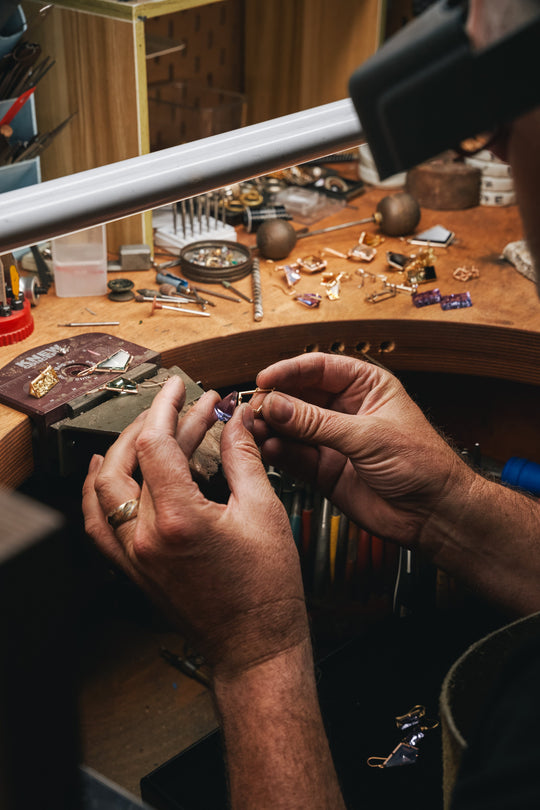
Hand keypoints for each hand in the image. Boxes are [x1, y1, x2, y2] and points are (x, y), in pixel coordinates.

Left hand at [82, 376, 308, 675]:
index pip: (155, 444)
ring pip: (103, 490)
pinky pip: (99, 524)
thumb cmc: (266, 590)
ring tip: (139, 426)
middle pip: (128, 461)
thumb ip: (244, 458)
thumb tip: (237, 421)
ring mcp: (133, 557)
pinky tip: (104, 474)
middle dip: (151, 421)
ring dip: (119, 452)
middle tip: (176, 401)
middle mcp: (144, 539)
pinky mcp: (133, 570)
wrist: (255, 646)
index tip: (182, 388)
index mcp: (177, 521)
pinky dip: (98, 493)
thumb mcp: (263, 512)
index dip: (169, 407)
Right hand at [253, 353, 473, 550]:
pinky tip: (266, 448)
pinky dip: (278, 452)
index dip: (289, 371)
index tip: (263, 380)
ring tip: (255, 429)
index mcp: (365, 386)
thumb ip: (317, 422)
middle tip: (254, 408)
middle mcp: (346, 409)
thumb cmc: (421, 464)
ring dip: (272, 426)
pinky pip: (294, 455)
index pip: (319, 368)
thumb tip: (277, 405)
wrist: (433, 512)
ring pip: (292, 426)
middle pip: (299, 395)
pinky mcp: (324, 469)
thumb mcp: (368, 435)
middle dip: (275, 400)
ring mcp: (333, 439)